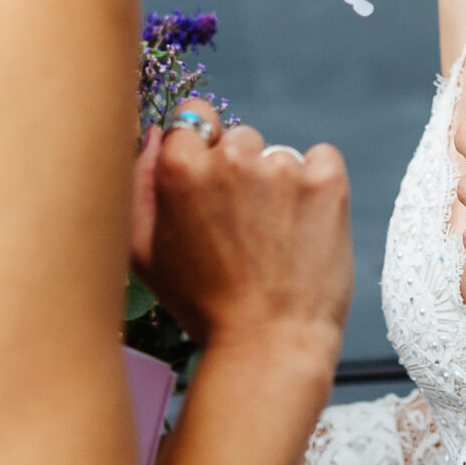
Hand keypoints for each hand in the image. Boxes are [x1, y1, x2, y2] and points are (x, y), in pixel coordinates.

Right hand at [135, 100, 351, 360]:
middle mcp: (230, 157)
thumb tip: (156, 133)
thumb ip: (139, 183)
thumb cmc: (203, 307)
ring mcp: (282, 167)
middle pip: (238, 137)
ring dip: (278, 184)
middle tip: (243, 228)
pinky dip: (317, 184)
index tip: (211, 186)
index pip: (194, 117)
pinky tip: (305, 227)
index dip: (202, 151)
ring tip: (274, 240)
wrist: (269, 346)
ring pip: (278, 155)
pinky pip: (321, 159)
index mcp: (181, 168)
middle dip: (240, 172)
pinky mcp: (326, 181)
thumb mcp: (144, 253)